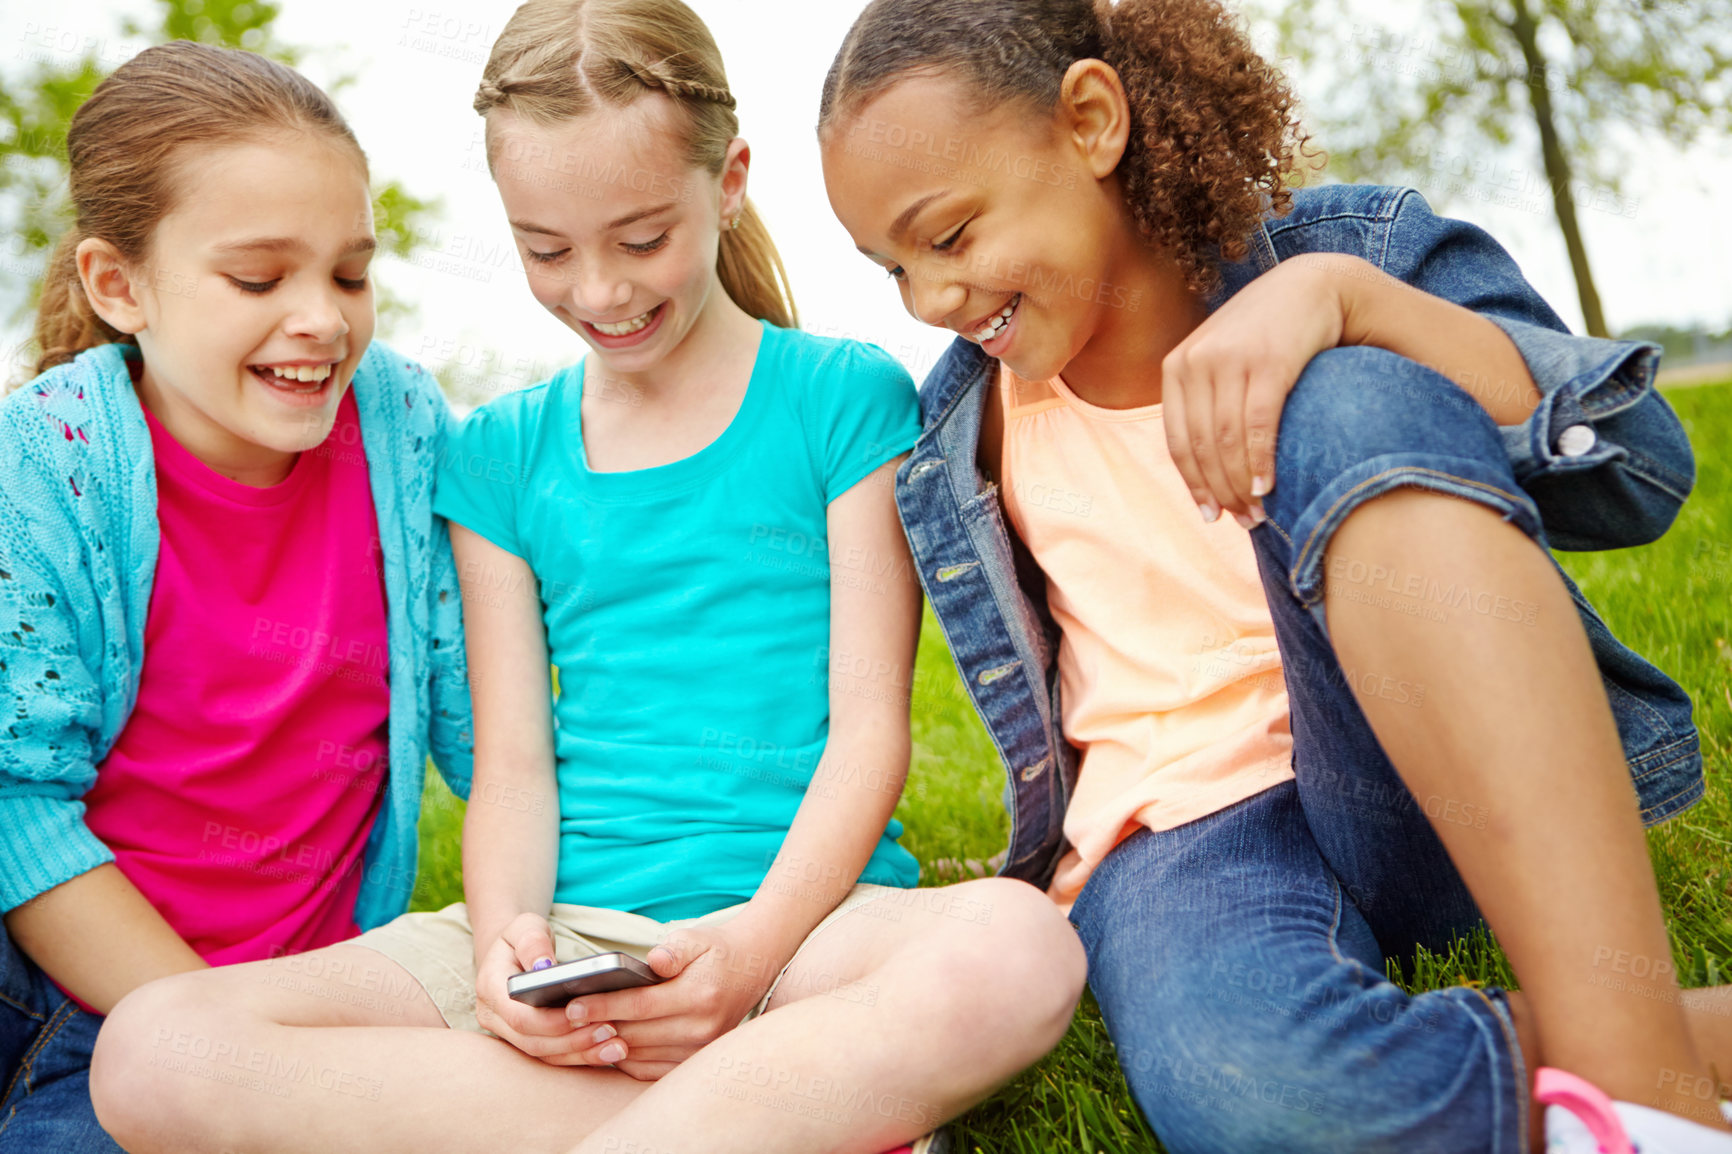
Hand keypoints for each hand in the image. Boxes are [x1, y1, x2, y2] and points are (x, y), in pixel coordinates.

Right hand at [473, 912, 626, 1066]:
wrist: (514, 952)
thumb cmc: (524, 936)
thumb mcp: (526, 927)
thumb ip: (533, 943)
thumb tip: (544, 967)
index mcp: (490, 988)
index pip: (519, 1017)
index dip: (552, 1022)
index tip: (586, 1016)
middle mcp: (495, 1017)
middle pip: (534, 1043)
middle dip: (573, 1042)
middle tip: (611, 1031)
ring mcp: (508, 1034)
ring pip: (544, 1055)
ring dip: (581, 1054)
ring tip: (616, 1045)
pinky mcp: (528, 1041)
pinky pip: (554, 1056)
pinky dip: (581, 1056)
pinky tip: (609, 1051)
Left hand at [562, 922, 780, 1081]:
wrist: (751, 970)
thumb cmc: (715, 952)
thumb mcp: (696, 938)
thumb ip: (674, 949)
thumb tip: (654, 961)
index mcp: (699, 996)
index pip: (639, 1006)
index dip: (602, 1006)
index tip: (571, 1006)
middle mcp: (701, 1028)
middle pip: (635, 1033)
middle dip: (596, 1026)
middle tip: (562, 1020)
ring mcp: (699, 1050)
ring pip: (639, 1054)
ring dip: (607, 1045)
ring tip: (579, 1031)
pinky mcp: (695, 1061)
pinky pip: (650, 1069)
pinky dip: (626, 1058)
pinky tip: (608, 1043)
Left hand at [1161, 253, 1354, 524]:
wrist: (1316, 286)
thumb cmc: (1269, 334)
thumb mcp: (1223, 359)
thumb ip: (1206, 400)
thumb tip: (1202, 468)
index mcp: (1177, 366)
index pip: (1178, 441)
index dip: (1194, 485)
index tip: (1211, 516)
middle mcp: (1196, 361)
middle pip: (1201, 447)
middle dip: (1220, 492)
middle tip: (1243, 522)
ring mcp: (1230, 360)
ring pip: (1227, 442)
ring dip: (1241, 486)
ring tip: (1258, 513)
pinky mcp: (1268, 361)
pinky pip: (1257, 426)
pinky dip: (1260, 462)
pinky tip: (1268, 487)